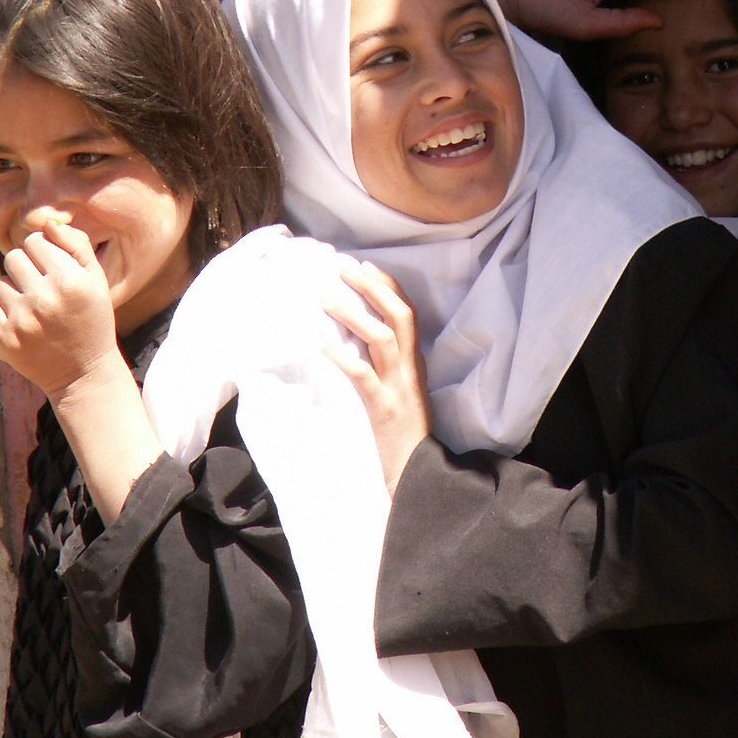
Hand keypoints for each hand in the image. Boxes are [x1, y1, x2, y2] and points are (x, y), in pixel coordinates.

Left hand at [0, 213, 128, 404]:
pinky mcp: (5, 339)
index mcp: (70, 280)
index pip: (35, 241)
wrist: (84, 373)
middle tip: (41, 287)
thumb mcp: (96, 280)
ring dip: (15, 292)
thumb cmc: (91, 319)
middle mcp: (45, 298)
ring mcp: (22, 320)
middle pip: (13, 257)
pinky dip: (2, 313)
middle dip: (25, 268)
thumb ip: (76, 244)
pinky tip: (22, 324)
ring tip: (35, 309)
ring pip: (0, 283)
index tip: (52, 268)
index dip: (42, 251)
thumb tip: (48, 222)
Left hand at [321, 261, 432, 492]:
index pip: (408, 313)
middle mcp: (409, 369)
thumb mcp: (403, 391)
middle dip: (372, 287)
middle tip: (344, 268)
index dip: (388, 286)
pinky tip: (319, 343)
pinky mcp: (383, 407)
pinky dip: (340, 354)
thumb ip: (389, 365)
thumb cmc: (405, 433)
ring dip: (352, 313)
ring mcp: (398, 386)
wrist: (417, 472)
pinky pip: (361, 374)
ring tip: (326, 296)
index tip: (365, 265)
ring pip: (380, 338)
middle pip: (399, 316)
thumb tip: (360, 338)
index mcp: (415, 363)